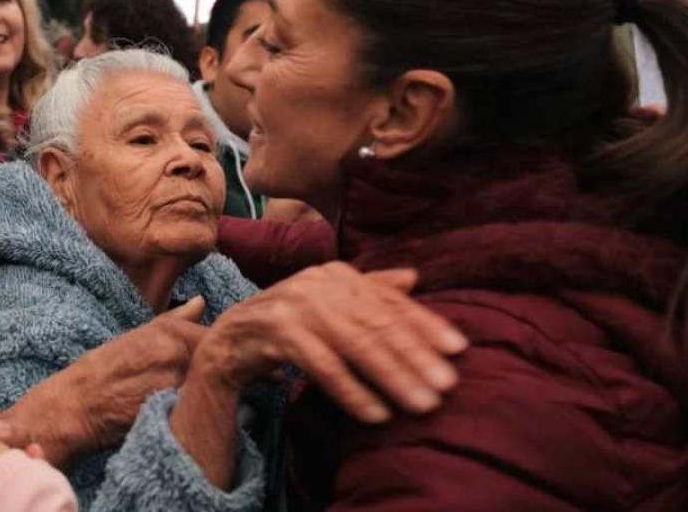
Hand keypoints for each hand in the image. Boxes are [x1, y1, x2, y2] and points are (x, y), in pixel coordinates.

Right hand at [0, 296, 208, 467]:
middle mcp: (176, 353)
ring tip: (201, 400)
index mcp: (171, 332)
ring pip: (211, 389)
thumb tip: (201, 302)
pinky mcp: (171, 412)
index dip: (225, 353)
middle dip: (219, 375)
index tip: (222, 361)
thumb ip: (175, 320)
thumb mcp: (138, 336)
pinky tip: (190, 417)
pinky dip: (199, 414)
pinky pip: (198, 412)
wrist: (74, 406)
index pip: (221, 339)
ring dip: (211, 395)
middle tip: (212, 385)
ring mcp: (174, 384)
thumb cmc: (104, 370)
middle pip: (219, 365)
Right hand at [192, 262, 466, 422]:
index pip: (389, 301)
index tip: (458, 350)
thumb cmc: (288, 326)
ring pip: (354, 345)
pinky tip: (376, 413)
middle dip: (415, 357)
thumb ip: (369, 292)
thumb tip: (415, 278)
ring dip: (392, 378)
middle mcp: (317, 282)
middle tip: (447, 385)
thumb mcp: (329, 305)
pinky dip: (352, 391)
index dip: (425, 324)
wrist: (229, 342)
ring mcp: (295, 305)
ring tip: (421, 404)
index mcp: (336, 274)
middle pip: (376, 323)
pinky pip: (322, 366)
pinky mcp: (276, 331)